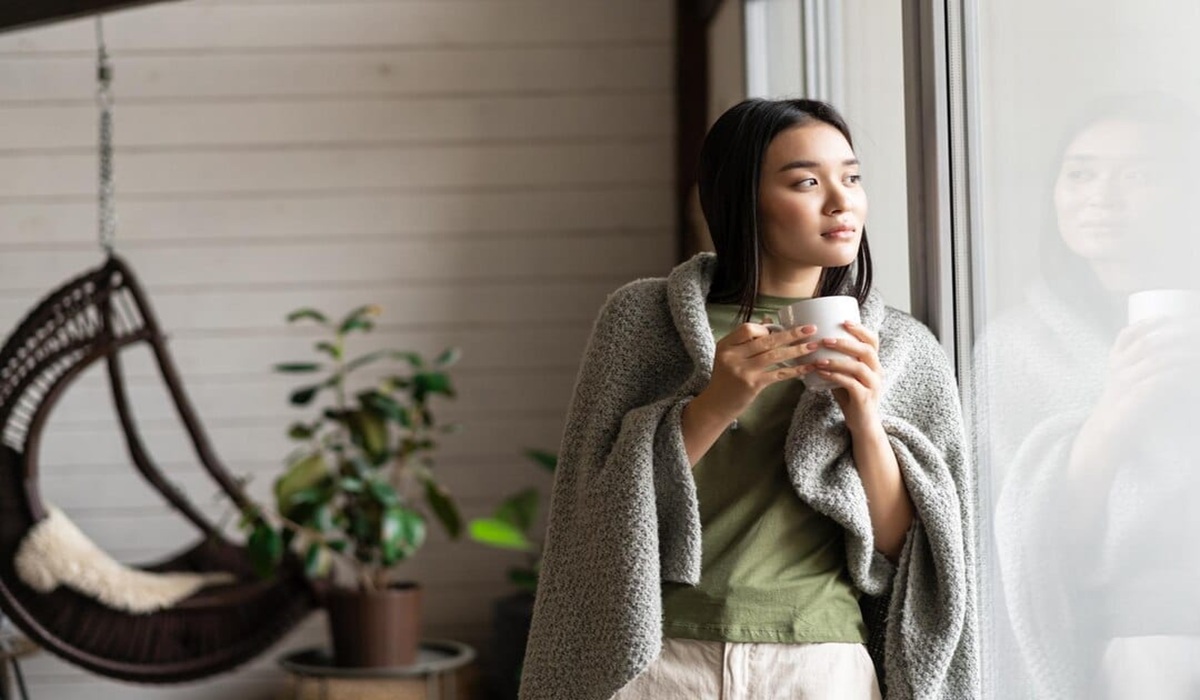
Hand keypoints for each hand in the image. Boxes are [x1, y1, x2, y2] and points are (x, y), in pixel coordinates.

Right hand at [699, 322, 817, 422]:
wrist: (716, 405)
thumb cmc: (726, 378)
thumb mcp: (730, 356)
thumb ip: (747, 340)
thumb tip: (769, 321)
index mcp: (726, 345)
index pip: (748, 329)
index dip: (766, 328)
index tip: (781, 329)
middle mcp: (732, 356)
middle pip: (766, 340)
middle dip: (791, 334)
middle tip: (811, 329)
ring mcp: (742, 371)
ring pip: (775, 355)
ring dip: (797, 350)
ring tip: (814, 346)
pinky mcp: (752, 385)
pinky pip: (778, 374)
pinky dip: (795, 370)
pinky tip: (807, 367)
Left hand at [809, 320, 883, 433]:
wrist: (862, 423)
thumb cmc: (851, 396)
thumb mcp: (846, 374)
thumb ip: (837, 361)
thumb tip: (814, 344)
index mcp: (873, 363)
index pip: (873, 341)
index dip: (860, 329)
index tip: (844, 321)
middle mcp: (877, 372)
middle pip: (867, 351)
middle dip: (846, 343)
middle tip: (825, 340)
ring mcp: (873, 385)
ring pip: (859, 367)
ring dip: (837, 361)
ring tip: (819, 358)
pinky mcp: (865, 398)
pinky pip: (851, 384)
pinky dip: (835, 377)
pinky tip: (821, 373)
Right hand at [1086, 316, 1199, 448]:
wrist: (1108, 432)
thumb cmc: (1124, 401)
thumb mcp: (1126, 377)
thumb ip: (1142, 362)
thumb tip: (1179, 347)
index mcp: (1115, 361)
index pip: (1128, 335)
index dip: (1149, 323)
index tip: (1170, 318)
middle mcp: (1118, 370)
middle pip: (1147, 344)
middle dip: (1174, 335)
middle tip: (1194, 334)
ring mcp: (1125, 385)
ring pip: (1156, 361)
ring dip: (1181, 355)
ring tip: (1196, 354)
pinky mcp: (1134, 401)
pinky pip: (1157, 383)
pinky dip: (1176, 375)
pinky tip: (1188, 373)